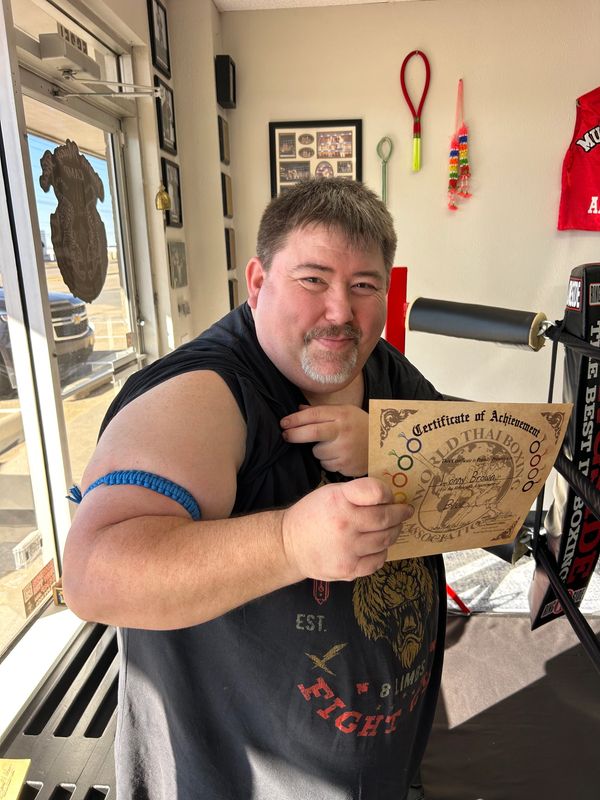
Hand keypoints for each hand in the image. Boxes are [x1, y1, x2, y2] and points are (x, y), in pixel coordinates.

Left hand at [281, 404, 368, 476]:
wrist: (383, 447)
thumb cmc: (359, 426)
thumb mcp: (344, 412)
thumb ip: (321, 411)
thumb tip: (297, 410)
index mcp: (342, 415)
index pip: (314, 415)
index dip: (295, 419)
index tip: (283, 423)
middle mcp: (343, 432)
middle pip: (312, 433)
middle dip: (294, 435)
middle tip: (285, 435)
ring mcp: (345, 450)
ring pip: (317, 452)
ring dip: (318, 450)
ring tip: (332, 445)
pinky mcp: (346, 466)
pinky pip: (326, 465)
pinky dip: (328, 461)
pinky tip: (339, 455)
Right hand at [281, 477, 412, 580]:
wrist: (288, 545)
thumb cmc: (312, 515)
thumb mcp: (330, 493)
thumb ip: (357, 493)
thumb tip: (388, 498)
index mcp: (339, 500)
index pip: (377, 492)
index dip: (388, 493)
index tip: (391, 497)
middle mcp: (344, 524)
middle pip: (386, 518)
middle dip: (400, 513)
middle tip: (404, 512)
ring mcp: (348, 549)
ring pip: (385, 540)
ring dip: (394, 532)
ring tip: (393, 527)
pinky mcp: (349, 569)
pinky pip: (377, 560)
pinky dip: (382, 552)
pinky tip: (378, 546)